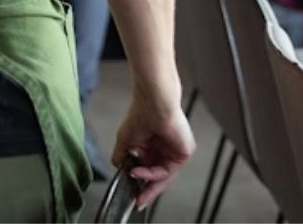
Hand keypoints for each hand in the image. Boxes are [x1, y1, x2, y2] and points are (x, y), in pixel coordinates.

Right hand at [112, 89, 196, 208]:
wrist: (152, 103)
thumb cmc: (140, 114)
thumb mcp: (126, 140)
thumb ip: (122, 157)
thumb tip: (118, 168)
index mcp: (154, 145)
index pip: (150, 170)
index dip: (142, 184)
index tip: (133, 197)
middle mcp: (166, 149)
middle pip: (158, 177)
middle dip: (147, 189)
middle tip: (138, 200)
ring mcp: (176, 151)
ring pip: (163, 176)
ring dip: (146, 179)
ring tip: (134, 175)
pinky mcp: (185, 152)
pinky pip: (169, 170)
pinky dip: (154, 173)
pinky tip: (141, 170)